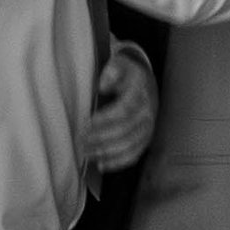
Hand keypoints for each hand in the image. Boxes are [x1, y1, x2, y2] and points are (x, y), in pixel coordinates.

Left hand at [80, 41, 155, 173]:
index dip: (106, 119)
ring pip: (129, 145)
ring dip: (106, 152)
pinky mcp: (145, 139)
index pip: (125, 110)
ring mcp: (148, 128)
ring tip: (86, 153)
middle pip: (126, 131)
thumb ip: (112, 70)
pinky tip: (101, 165)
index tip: (87, 123)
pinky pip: (134, 155)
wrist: (145, 82)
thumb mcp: (120, 63)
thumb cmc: (127, 74)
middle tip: (81, 141)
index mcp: (140, 93)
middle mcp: (147, 112)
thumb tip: (103, 85)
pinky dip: (118, 163)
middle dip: (101, 138)